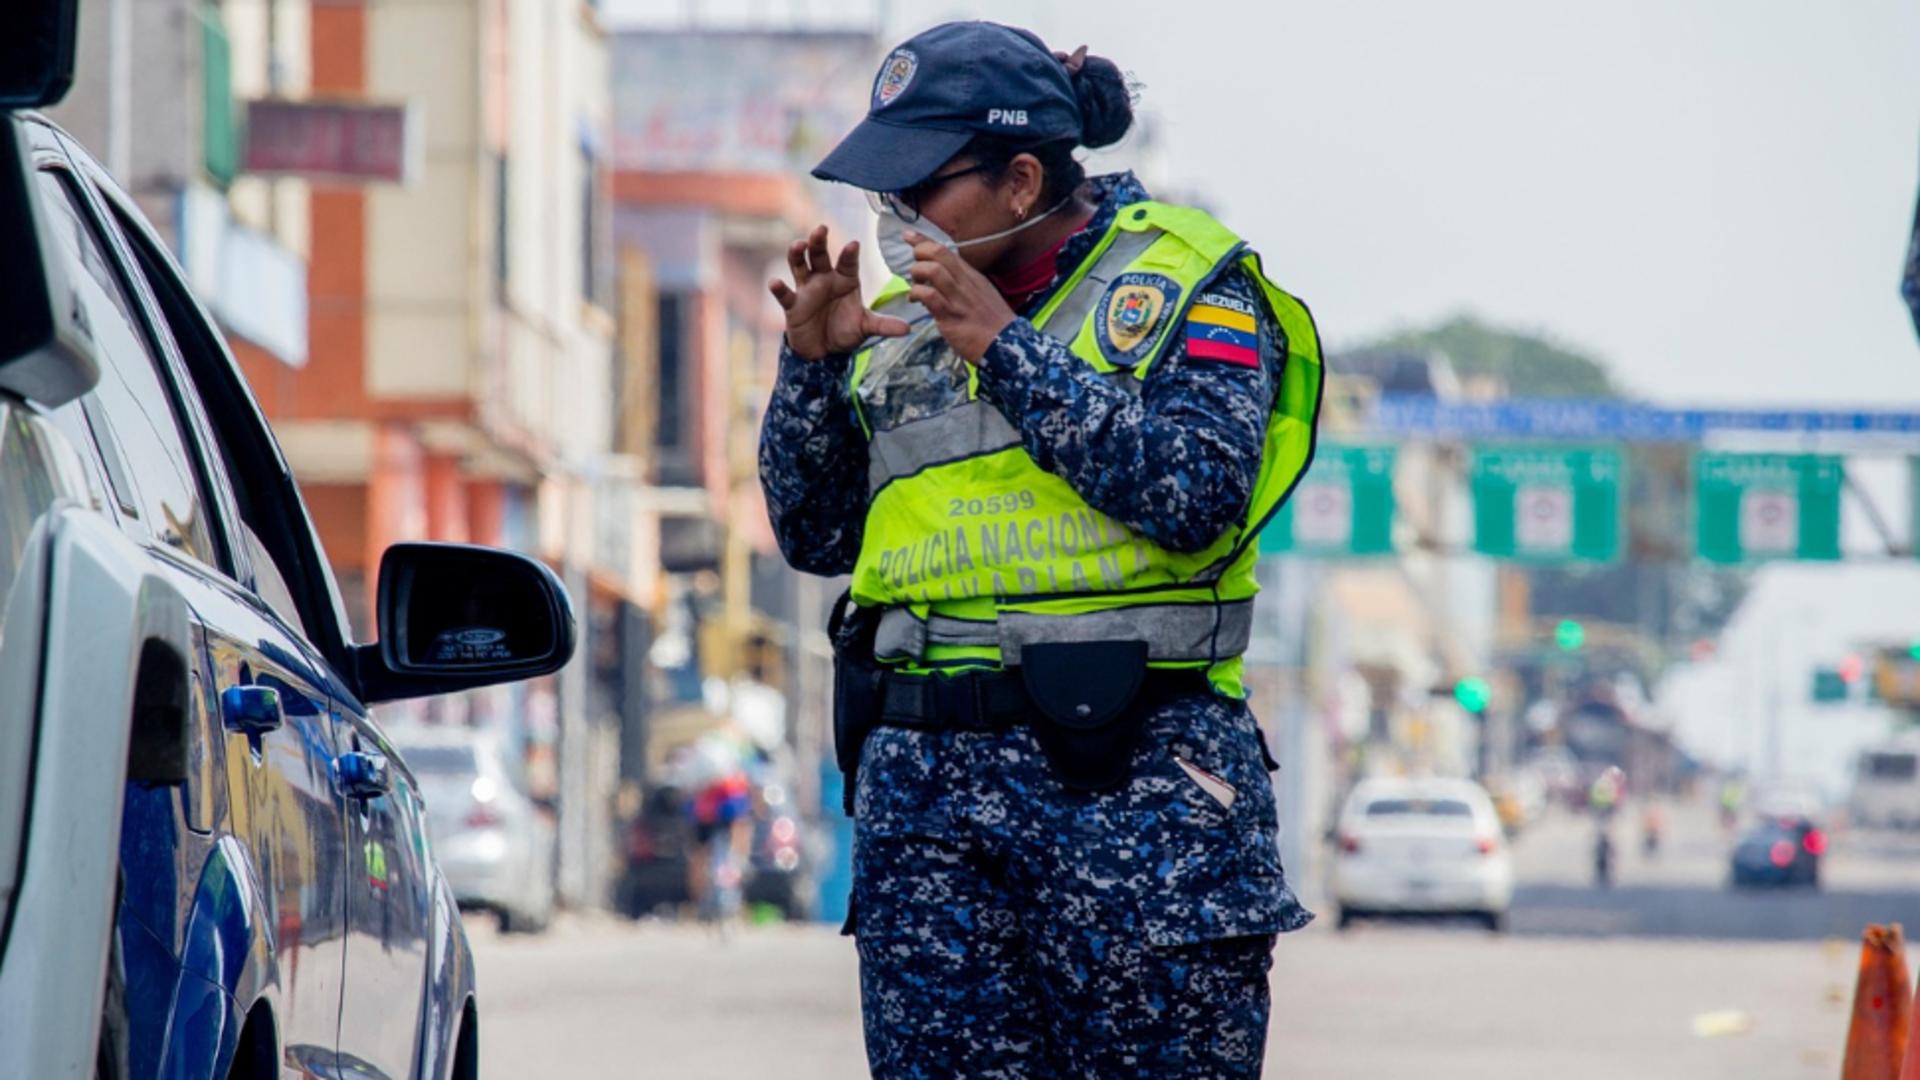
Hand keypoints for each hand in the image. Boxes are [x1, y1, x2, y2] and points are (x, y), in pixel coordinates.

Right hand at [769, 225, 908, 359]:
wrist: (823, 351)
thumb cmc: (844, 332)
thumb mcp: (865, 328)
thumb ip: (883, 325)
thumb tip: (908, 329)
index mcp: (845, 280)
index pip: (848, 262)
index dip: (849, 254)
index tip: (854, 244)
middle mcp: (825, 279)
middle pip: (820, 255)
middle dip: (819, 241)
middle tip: (821, 229)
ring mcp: (807, 289)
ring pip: (800, 265)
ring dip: (797, 254)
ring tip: (798, 245)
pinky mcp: (793, 304)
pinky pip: (785, 294)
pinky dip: (779, 288)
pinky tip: (775, 282)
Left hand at [905, 234, 1016, 363]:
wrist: (1007, 344)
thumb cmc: (993, 323)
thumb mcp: (982, 294)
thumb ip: (963, 285)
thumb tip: (943, 279)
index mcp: (972, 276)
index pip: (946, 250)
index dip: (924, 240)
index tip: (908, 235)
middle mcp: (965, 282)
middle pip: (938, 253)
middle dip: (919, 253)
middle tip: (914, 265)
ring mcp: (958, 298)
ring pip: (933, 270)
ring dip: (917, 274)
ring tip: (915, 284)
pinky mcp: (951, 316)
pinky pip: (930, 296)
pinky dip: (917, 294)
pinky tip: (915, 300)